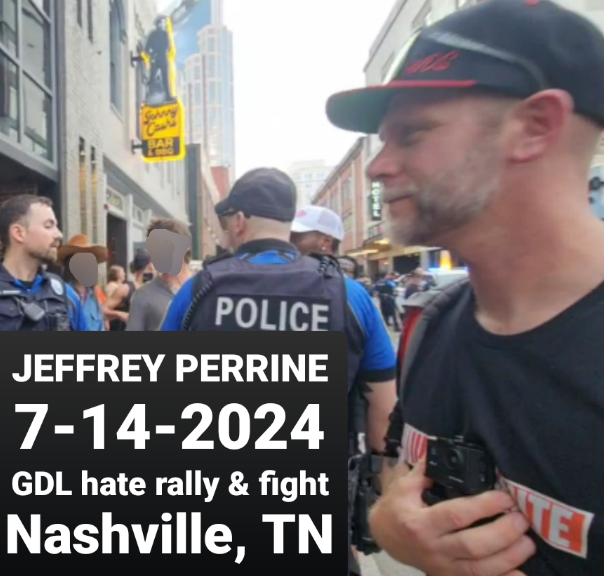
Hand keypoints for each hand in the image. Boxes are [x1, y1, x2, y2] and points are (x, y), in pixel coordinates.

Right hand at [369, 458, 535, 575]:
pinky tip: (522, 574)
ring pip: (480, 569)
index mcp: (421, 523)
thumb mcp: (404, 485)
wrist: (386, 536)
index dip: (484, 507)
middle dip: (503, 533)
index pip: (457, 515)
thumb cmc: (397, 509)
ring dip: (509, 558)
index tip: (504, 497)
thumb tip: (442, 450)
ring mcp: (443, 567)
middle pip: (473, 546)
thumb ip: (425, 469)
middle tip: (521, 519)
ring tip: (528, 542)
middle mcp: (433, 548)